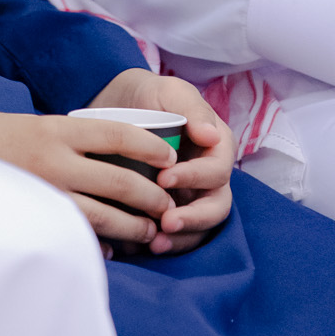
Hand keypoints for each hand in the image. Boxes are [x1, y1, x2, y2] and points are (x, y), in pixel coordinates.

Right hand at [0, 69, 231, 256]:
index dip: (150, 146)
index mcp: (55, 129)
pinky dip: (100, 245)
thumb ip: (68, 141)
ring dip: (134, 227)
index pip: (118, 132)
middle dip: (151, 197)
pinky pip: (77, 236)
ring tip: (149, 233)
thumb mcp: (30, 126)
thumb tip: (114, 158)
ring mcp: (42, 192)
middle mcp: (53, 159)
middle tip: (166, 207)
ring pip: (104, 215)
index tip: (169, 157)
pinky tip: (112, 249)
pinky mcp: (32, 219)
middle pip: (120, 180)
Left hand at [82, 69, 233, 254]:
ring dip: (179, 239)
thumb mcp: (171, 91)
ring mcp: (190, 197)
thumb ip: (193, 108)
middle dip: (194, 219)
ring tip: (153, 244)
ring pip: (198, 228)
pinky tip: (136, 244)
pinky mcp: (168, 211)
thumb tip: (211, 136)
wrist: (117, 106)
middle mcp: (209, 177)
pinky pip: (172, 236)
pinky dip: (159, 242)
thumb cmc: (150, 95)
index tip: (164, 179)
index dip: (195, 178)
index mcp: (217, 149)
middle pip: (215, 208)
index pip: (217, 172)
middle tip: (166, 223)